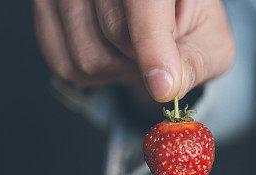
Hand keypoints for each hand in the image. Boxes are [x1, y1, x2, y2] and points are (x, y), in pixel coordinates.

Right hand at [33, 0, 234, 101]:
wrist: (160, 8)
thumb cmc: (186, 20)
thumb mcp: (210, 40)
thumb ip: (196, 62)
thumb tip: (167, 87)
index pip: (144, 3)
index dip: (153, 47)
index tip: (162, 86)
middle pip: (115, 33)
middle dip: (142, 60)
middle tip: (160, 54)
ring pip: (85, 55)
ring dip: (116, 70)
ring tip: (135, 51)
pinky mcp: (46, 5)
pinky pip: (62, 63)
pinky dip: (91, 74)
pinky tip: (110, 53)